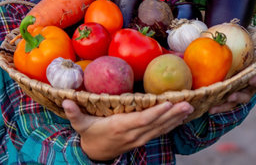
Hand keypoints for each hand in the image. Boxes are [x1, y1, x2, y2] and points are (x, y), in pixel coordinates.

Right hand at [62, 99, 193, 160]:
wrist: (95, 155)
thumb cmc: (90, 135)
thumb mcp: (81, 125)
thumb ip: (74, 113)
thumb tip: (66, 100)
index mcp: (120, 127)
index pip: (142, 120)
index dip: (156, 113)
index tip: (168, 103)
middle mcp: (133, 134)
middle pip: (156, 123)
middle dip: (173, 114)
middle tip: (188, 104)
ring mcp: (140, 138)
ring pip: (161, 128)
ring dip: (176, 118)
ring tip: (189, 108)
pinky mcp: (143, 139)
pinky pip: (160, 131)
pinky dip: (172, 124)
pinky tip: (181, 116)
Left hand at [208, 19, 255, 113]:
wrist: (236, 67)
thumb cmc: (250, 54)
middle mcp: (255, 83)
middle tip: (250, 78)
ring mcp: (245, 92)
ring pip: (245, 97)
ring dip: (238, 97)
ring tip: (229, 96)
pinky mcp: (232, 99)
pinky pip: (228, 106)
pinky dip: (221, 108)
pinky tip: (211, 109)